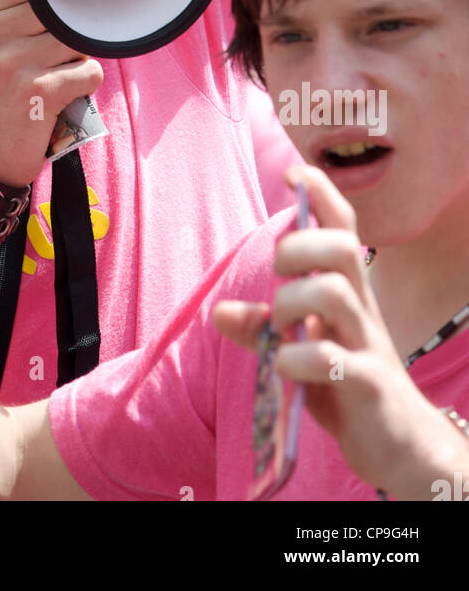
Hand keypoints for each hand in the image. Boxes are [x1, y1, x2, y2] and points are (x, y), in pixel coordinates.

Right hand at [0, 0, 102, 184]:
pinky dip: (86, 84)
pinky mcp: (40, 90)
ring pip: (79, 39)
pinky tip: (65, 96)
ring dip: (78, 58)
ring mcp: (14, 61)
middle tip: (60, 55)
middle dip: (70, 30)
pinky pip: (90, 71)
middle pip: (61, 9)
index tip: (61, 13)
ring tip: (59, 75)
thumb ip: (15, 12)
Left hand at [213, 166, 467, 498]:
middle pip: (344, 249)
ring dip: (293, 301)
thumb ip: (264, 329)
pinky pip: (333, 360)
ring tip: (280, 327)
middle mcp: (362, 310)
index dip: (322, 195)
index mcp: (348, 293)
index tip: (293, 172)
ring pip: (336, 295)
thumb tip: (219, 311)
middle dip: (301, 246)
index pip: (344, 228)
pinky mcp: (368, 386)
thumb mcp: (302, 352)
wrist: (400, 447)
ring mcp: (368, 346)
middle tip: (278, 273)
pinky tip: (285, 367)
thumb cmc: (347, 387)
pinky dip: (298, 358)